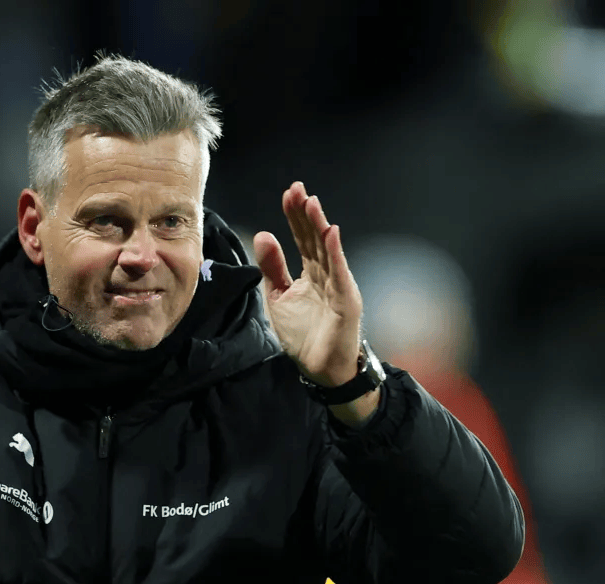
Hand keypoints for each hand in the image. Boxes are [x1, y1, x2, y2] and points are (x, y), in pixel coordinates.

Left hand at [253, 182, 362, 387]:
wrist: (320, 368)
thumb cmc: (304, 334)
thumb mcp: (279, 297)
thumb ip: (272, 267)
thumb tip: (263, 234)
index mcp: (311, 272)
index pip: (302, 238)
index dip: (295, 216)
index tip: (288, 194)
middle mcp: (327, 274)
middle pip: (315, 238)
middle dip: (306, 214)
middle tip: (297, 189)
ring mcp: (338, 285)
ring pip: (328, 251)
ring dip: (320, 226)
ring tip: (312, 204)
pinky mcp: (346, 301)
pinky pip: (340, 274)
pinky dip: (335, 253)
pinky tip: (330, 233)